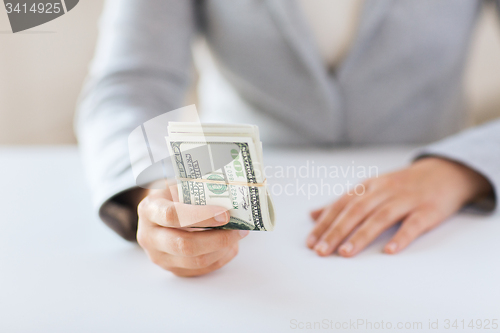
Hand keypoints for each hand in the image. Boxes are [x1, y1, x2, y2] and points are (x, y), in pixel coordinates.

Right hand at [137, 184, 248, 276]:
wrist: (160, 212)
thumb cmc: (175, 196)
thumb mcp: (182, 186)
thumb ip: (202, 192)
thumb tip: (234, 199)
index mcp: (150, 210)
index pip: (173, 216)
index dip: (201, 216)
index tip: (225, 214)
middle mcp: (149, 236)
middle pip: (184, 245)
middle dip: (217, 238)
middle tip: (239, 229)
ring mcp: (160, 257)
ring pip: (196, 261)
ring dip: (222, 249)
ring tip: (238, 235)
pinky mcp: (173, 269)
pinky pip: (201, 270)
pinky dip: (220, 258)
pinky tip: (230, 245)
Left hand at [307, 157, 491, 256]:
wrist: (445, 172)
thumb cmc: (401, 185)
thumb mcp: (370, 189)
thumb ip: (342, 203)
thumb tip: (312, 215)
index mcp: (368, 186)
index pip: (341, 205)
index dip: (324, 223)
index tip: (310, 242)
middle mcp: (384, 190)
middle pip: (356, 211)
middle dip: (336, 231)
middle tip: (321, 251)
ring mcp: (406, 199)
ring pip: (380, 217)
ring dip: (361, 235)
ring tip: (345, 253)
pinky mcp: (428, 210)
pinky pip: (413, 224)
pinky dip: (401, 237)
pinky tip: (390, 251)